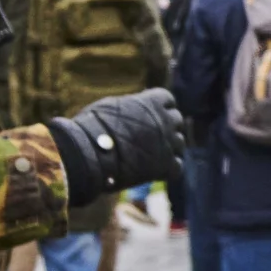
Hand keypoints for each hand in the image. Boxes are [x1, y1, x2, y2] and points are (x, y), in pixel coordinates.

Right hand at [50, 88, 184, 204]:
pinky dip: (169, 168)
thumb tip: (135, 109)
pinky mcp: (166, 166)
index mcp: (152, 102)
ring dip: (169, 147)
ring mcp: (168, 143)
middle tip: (152, 136)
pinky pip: (178, 166)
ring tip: (150, 154)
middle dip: (167, 126)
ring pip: (180, 143)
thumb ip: (132, 107)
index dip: (160, 107)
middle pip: (177, 120)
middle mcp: (165, 120)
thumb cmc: (94, 127)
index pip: (168, 100)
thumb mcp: (112, 106)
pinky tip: (155, 170)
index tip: (152, 115)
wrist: (90, 154)